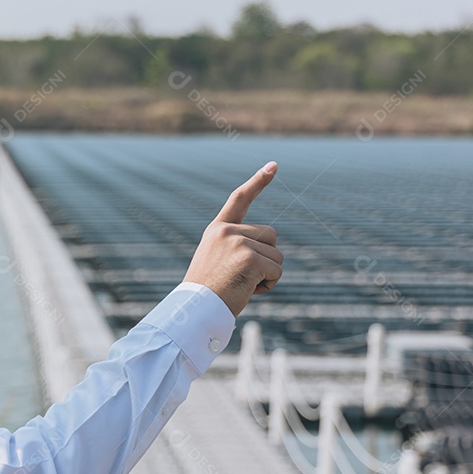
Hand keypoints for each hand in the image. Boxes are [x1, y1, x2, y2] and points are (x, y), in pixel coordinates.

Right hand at [183, 162, 282, 316]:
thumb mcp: (218, 261)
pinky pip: (277, 270)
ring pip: (276, 254)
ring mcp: (238, 242)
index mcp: (217, 229)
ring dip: (268, 273)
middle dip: (265, 257)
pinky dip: (269, 284)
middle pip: (270, 235)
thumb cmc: (208, 291)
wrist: (196, 308)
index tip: (273, 166)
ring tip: (242, 284)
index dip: (258, 181)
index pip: (240, 199)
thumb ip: (240, 247)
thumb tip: (271, 250)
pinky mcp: (250, 257)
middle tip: (241, 276)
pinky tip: (248, 290)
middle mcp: (227, 231)